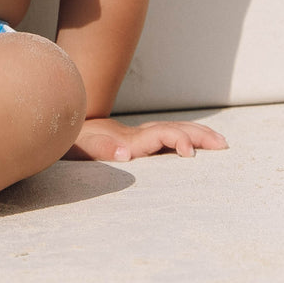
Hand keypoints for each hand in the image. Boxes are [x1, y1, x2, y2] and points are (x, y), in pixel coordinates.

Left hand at [66, 115, 227, 162]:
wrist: (60, 128)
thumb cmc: (71, 143)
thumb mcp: (78, 147)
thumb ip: (100, 149)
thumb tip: (125, 154)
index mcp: (128, 139)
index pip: (160, 136)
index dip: (177, 140)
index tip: (189, 153)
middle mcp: (136, 137)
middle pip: (174, 130)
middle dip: (199, 136)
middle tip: (223, 145)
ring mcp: (137, 139)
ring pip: (173, 131)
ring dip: (197, 136)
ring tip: (220, 144)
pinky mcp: (135, 145)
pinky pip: (166, 139)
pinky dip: (185, 139)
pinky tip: (195, 148)